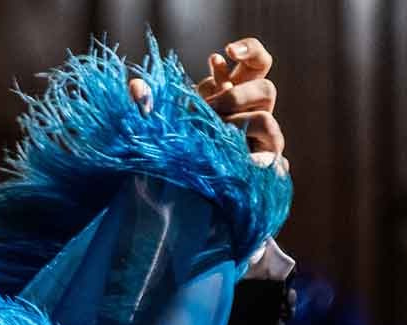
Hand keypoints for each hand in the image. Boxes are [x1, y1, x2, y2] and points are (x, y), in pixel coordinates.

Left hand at [124, 39, 282, 161]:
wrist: (179, 192)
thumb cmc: (172, 149)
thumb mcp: (161, 123)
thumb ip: (150, 104)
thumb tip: (135, 86)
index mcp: (236, 90)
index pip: (258, 61)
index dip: (249, 50)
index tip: (227, 51)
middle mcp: (254, 109)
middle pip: (266, 88)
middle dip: (235, 97)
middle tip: (208, 111)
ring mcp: (262, 135)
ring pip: (264, 116)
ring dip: (236, 124)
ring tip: (212, 136)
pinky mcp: (265, 161)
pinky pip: (271, 155)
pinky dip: (255, 157)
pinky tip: (246, 162)